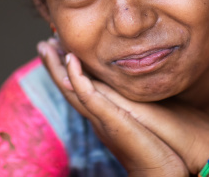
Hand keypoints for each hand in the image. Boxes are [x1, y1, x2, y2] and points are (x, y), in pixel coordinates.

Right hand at [38, 39, 187, 176]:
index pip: (79, 90)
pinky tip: (72, 60)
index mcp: (105, 116)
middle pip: (69, 88)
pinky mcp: (112, 121)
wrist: (166, 170)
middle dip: (54, 66)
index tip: (58, 50)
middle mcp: (99, 117)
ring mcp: (102, 119)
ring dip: (58, 68)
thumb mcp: (145, 119)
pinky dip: (78, 78)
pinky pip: (89, 97)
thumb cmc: (163, 146)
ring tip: (46, 46)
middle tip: (42, 44)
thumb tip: (141, 91)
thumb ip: (137, 106)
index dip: (67, 71)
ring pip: (72, 90)